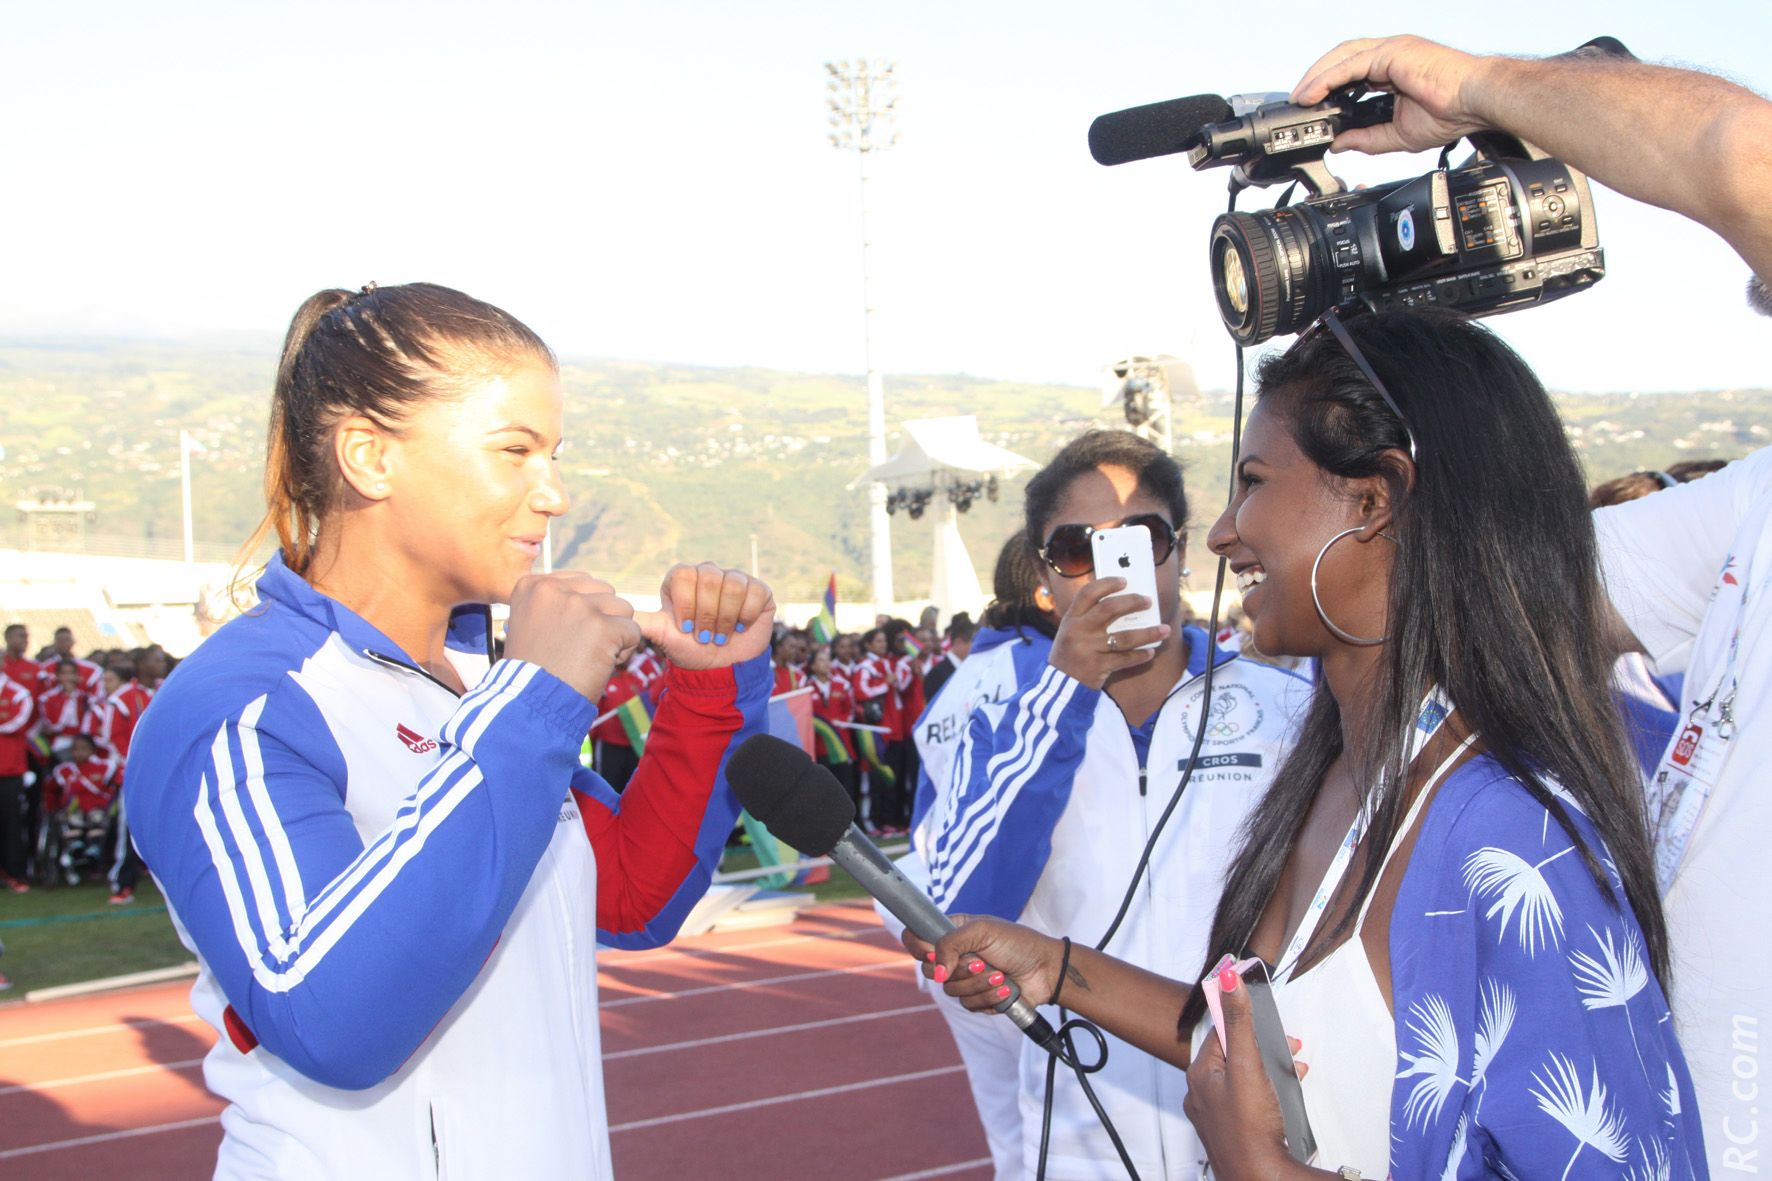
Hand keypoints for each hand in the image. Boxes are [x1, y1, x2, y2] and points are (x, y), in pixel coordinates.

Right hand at [505, 572, 641, 702]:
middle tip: (581, 649)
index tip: (565, 637)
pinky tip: (602, 665)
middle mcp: (553, 589)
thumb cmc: (535, 670)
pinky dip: (625, 651)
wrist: (532, 703)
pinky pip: (634, 630)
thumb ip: (557, 602)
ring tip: (592, 657)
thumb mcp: (532, 623)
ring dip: (616, 634)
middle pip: (604, 592)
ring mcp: (579, 606)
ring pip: (623, 609)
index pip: (582, 582)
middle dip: (603, 619)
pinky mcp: (602, 626)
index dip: (584, 612)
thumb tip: (592, 589)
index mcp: (533, 585)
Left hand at [637, 563, 774, 669]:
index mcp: (683, 578)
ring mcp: (735, 579)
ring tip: (721, 636)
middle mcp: (709, 573)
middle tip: (704, 636)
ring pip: (733, 585)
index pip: (684, 574)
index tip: (685, 628)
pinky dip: (746, 617)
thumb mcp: (662, 635)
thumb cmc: (689, 649)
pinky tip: (739, 628)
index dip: (686, 604)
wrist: (719, 668)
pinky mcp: (759, 590)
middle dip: (706, 615)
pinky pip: (755, 593)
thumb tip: (618, 611)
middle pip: (709, 578)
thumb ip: (641, 620)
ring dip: (725, 619)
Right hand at [901, 915, 1062, 1012]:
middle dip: (961, 969)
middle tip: (982, 961)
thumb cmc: (1017, 943)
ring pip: (951, 991)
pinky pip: (968, 1005)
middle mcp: (954, 956)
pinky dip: (988, 998)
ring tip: (1000, 975)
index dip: (919, 947)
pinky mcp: (976, 998)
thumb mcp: (983, 930)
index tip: (932, 952)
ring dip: (980, 984)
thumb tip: (936, 970)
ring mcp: (964, 978)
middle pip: (930, 970)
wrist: (1046, 970)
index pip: (916, 938)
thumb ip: (951, 943)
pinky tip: (1004, 988)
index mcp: (952, 933)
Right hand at [1048, 577, 1168, 688]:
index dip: (1107, 584)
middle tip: (1148, 601)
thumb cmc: (1070, 654)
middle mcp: (1077, 631)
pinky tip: (1151, 652)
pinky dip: (1140, 655)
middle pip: (1108, 609)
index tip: (1124, 581)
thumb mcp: (1071, 632)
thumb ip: (1089, 619)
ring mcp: (1087, 649)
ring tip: (1165, 629)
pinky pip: (1125, 659)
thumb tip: (1126, 605)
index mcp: (1070, 618)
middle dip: (1132, 602)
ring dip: (1148, 633)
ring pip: (1124, 637)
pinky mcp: (1097, 667)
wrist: (1059, 687)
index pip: (1088, 592)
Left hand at [1183, 969, 1294, 1180]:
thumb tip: (1228, 980)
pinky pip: (1249, 1099)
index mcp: (1200, 1074)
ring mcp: (1217, 1114)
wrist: (1259, 1177)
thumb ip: (1239, 1022)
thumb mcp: (1247, 1065)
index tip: (1261, 1009)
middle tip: (1288, 1044)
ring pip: (1244, 1077)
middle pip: (1234, 1054)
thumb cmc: (1250, 1129)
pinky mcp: (1234, 1129)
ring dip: (1270, 1068)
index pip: (1219, 1032)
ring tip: (1294, 1067)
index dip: (1243, 1019)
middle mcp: (1203, 1093)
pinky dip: (1269, 1091)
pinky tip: (1286, 1094)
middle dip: (1263, 1045)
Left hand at [1291, 35, 1494, 155]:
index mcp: (1391, 69)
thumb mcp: (1397, 134)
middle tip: (1298, 102)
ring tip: (1299, 99)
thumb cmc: (1452, 112)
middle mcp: (1389, 54)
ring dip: (1315, 77)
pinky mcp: (1391, 52)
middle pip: (1341, 59)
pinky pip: (1350, 65)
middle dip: (1315, 79)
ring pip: (1341, 57)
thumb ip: (1367, 138)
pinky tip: (1312, 94)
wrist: (1476, 100)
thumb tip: (1339, 144)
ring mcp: (1390, 49)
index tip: (1310, 107)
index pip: (1350, 72)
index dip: (1328, 87)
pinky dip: (1327, 78)